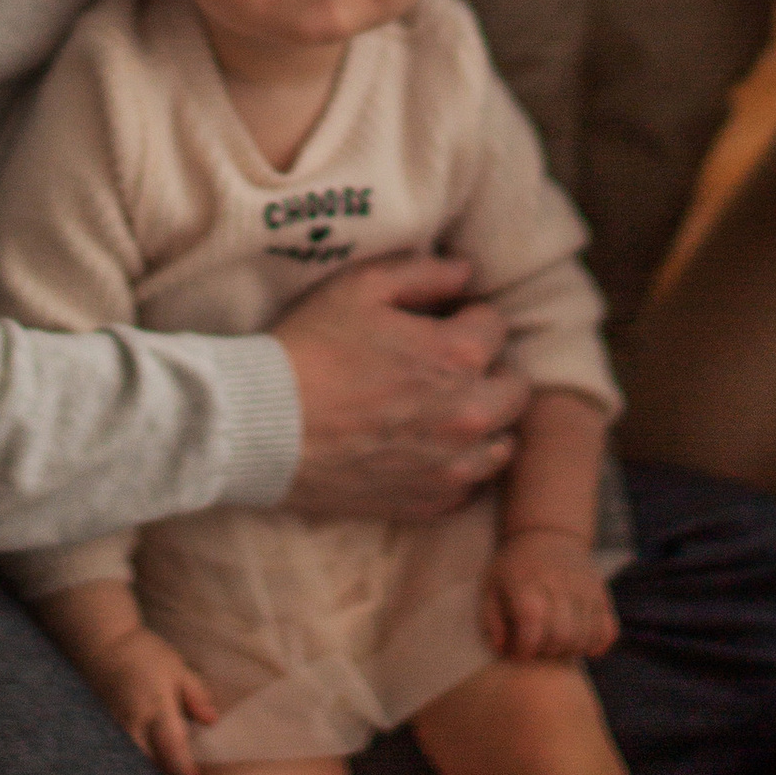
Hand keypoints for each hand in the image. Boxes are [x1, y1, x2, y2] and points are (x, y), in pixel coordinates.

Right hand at [85, 625, 220, 774]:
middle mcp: (133, 721)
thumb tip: (212, 720)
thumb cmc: (145, 655)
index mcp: (156, 704)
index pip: (171, 743)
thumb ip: (195, 694)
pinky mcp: (106, 731)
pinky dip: (135, 767)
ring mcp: (116, 728)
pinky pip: (122, 756)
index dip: (182, 767)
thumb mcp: (176, 667)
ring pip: (133, 763)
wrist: (104, 646)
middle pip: (150, 762)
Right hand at [277, 254, 528, 522]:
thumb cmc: (309, 349)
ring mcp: (450, 466)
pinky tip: (428, 448)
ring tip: (444, 407)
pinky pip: (470, 487)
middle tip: (448, 363)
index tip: (440, 317)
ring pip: (502, 442)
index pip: (495, 324)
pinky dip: (460, 466)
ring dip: (485, 421)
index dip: (466, 314)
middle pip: (515, 388)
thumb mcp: (361, 286)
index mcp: (459, 356)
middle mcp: (468, 415)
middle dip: (489, 367)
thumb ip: (424, 272)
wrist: (260, 426)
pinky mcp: (426, 502)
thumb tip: (466, 272)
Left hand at [484, 528, 617, 663]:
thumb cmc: (513, 568)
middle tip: (536, 649)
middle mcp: (560, 582)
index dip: (524, 646)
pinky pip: (607, 631)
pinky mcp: (602, 594)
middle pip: (562, 634)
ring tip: (554, 645)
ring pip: (586, 636)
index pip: (532, 622)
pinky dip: (595, 644)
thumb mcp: (490, 587)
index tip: (518, 650)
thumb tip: (505, 649)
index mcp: (527, 581)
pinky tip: (579, 642)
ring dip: (569, 651)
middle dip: (547, 653)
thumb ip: (491, 622)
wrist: (546, 533)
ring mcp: (585, 588)